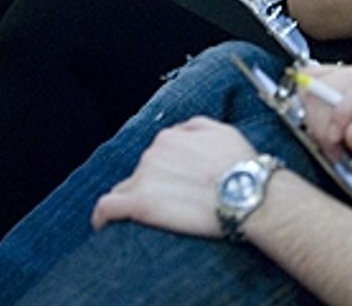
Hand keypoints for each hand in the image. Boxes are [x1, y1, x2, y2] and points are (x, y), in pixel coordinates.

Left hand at [91, 116, 254, 236]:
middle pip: (142, 171)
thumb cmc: (241, 166)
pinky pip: (107, 207)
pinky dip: (103, 216)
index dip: (165, 171)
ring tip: (146, 219)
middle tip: (171, 205)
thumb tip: (182, 132)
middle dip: (152, 186)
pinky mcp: (139, 203)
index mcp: (172, 137)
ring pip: (124, 188)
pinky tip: (105, 225)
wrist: (248, 194)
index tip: (174, 185)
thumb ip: (196, 127)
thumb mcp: (224, 131)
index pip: (158, 153)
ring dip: (132, 200)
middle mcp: (154, 153)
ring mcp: (145, 177)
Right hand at [302, 65, 351, 190]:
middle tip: (335, 150)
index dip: (343, 111)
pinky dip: (306, 111)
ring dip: (315, 123)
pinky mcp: (326, 80)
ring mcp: (346, 77)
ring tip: (331, 143)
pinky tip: (321, 128)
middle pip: (333, 87)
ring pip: (313, 89)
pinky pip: (305, 86)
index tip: (335, 137)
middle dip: (325, 125)